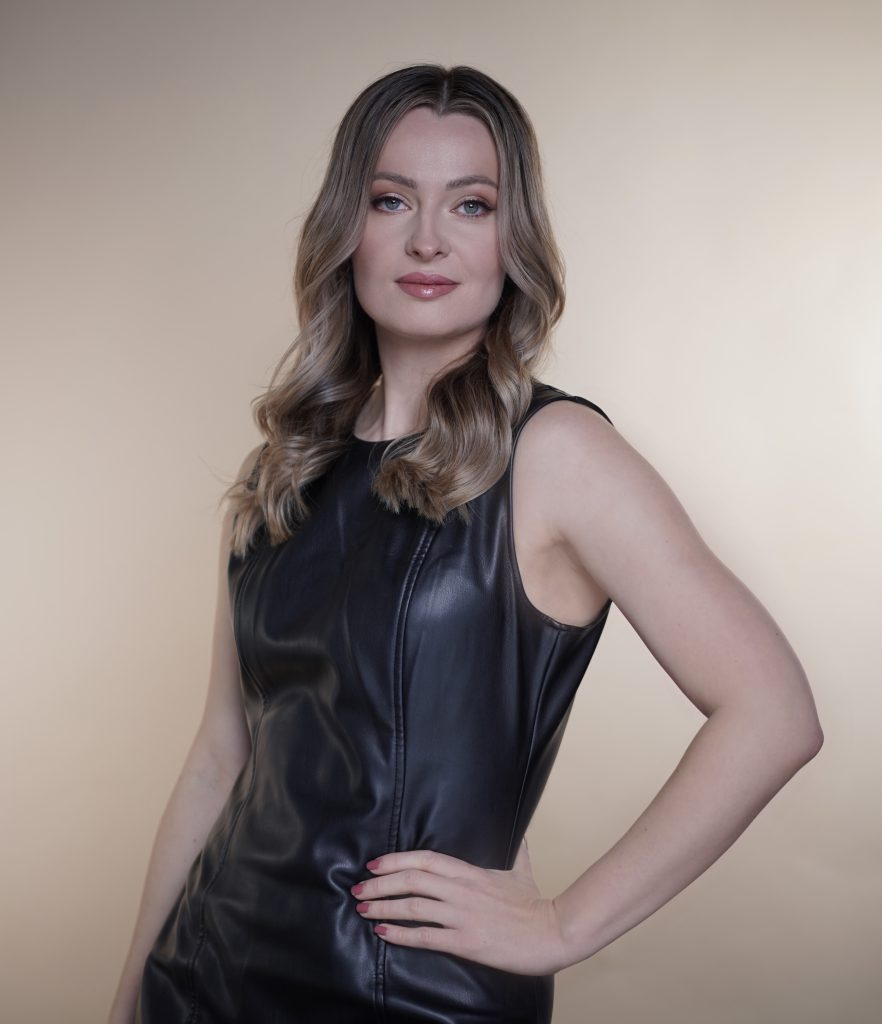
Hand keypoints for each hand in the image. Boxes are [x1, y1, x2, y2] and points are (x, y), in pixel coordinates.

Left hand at [349, 838, 570, 975]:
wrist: (553, 932)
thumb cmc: (536, 903)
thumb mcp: (522, 871)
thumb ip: (517, 851)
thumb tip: (522, 833)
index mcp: (469, 872)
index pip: (424, 859)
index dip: (395, 860)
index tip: (374, 864)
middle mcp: (461, 890)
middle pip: (411, 879)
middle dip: (379, 884)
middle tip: (358, 890)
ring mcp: (462, 916)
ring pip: (413, 906)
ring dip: (382, 907)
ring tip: (362, 910)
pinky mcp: (465, 942)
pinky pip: (425, 937)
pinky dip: (400, 934)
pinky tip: (383, 933)